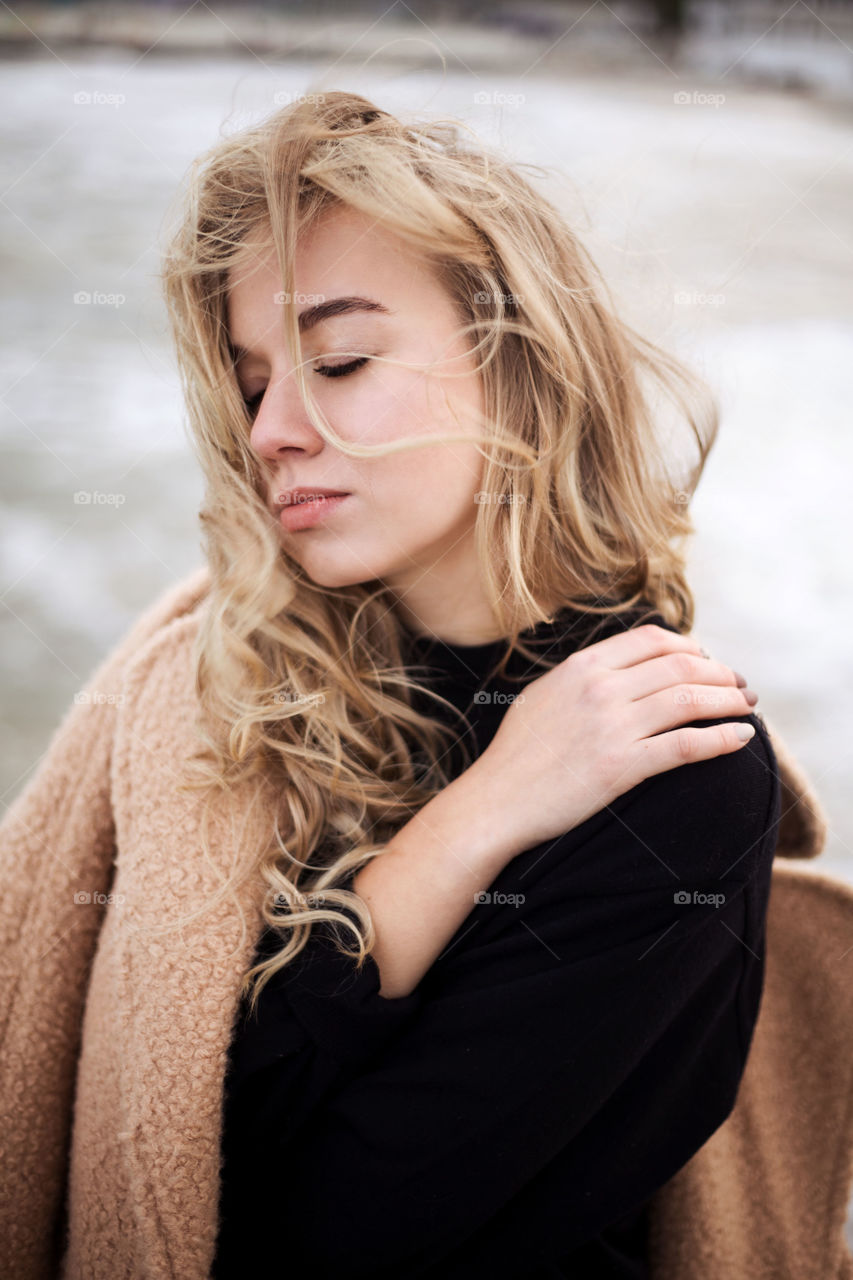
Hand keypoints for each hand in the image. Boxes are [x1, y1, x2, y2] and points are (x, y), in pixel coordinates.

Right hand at [462, 623, 758, 858]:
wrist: (496, 802)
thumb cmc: (517, 755)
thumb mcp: (545, 695)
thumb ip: (584, 676)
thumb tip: (625, 667)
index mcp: (582, 666)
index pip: (653, 640)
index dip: (691, 647)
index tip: (707, 661)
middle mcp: (600, 688)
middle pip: (680, 665)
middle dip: (720, 672)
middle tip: (739, 686)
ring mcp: (612, 726)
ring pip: (689, 699)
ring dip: (728, 700)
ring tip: (747, 707)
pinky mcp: (622, 766)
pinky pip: (685, 745)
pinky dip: (722, 739)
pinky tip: (742, 738)